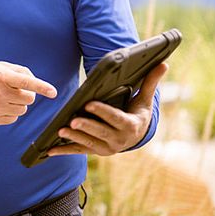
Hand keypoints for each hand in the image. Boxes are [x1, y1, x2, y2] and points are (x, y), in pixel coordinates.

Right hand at [0, 61, 56, 124]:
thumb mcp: (2, 66)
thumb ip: (21, 72)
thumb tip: (36, 85)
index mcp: (2, 76)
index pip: (26, 82)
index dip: (41, 87)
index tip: (53, 92)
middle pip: (29, 98)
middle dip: (27, 94)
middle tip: (15, 89)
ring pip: (23, 109)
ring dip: (19, 103)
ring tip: (5, 96)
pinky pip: (14, 118)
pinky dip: (11, 112)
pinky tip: (1, 105)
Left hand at [48, 62, 168, 156]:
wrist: (138, 136)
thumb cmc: (138, 112)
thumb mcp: (144, 99)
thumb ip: (150, 82)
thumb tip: (164, 64)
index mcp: (130, 126)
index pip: (116, 119)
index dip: (103, 112)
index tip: (89, 104)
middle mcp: (119, 140)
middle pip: (100, 133)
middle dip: (86, 127)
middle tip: (72, 121)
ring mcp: (107, 148)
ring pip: (89, 143)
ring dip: (74, 138)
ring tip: (60, 131)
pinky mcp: (97, 151)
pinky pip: (80, 151)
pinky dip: (65, 151)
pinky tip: (50, 149)